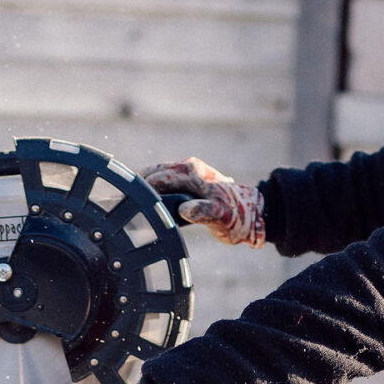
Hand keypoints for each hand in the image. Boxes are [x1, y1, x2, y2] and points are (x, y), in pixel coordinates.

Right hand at [143, 157, 264, 247]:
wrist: (252, 212)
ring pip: (155, 176)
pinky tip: (151, 206)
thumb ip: (203, 212)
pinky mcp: (187, 179)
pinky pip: (163, 182)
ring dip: (146, 190)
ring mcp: (187, 171)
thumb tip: (184, 210)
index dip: (142, 192)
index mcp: (191, 171)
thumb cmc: (237, 216)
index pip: (156, 178)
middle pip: (151, 174)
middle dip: (139, 189)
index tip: (132, 206)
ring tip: (138, 208)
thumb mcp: (220, 217)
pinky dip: (154, 191)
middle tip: (131, 208)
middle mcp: (187, 167)